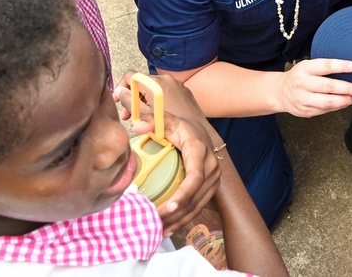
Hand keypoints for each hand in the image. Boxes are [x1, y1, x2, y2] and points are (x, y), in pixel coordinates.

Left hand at [113, 72, 221, 234]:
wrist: (199, 132)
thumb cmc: (180, 127)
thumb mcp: (167, 120)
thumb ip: (152, 120)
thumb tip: (138, 127)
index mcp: (199, 151)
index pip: (195, 177)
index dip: (183, 194)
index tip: (168, 208)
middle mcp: (211, 167)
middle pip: (195, 197)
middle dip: (176, 213)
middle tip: (155, 222)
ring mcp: (214, 179)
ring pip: (197, 205)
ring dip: (180, 220)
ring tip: (160, 230)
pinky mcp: (211, 187)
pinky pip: (199, 206)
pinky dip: (184, 219)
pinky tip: (169, 228)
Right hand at [276, 58, 351, 117]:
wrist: (280, 92)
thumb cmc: (300, 77)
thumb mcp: (307, 67)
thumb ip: (324, 68)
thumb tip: (350, 72)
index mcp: (304, 68)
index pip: (325, 66)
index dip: (340, 66)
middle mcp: (302, 83)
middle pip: (328, 86)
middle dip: (347, 88)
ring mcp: (303, 99)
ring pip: (327, 102)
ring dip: (344, 100)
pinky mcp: (305, 111)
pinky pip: (325, 110)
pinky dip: (337, 107)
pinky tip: (345, 103)